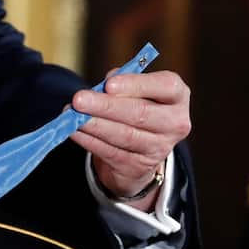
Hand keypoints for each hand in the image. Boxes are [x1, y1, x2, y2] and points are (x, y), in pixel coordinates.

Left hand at [69, 70, 191, 207]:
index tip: (109, 84)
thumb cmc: (134, 107)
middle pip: (141, 113)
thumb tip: (103, 85)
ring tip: (72, 115)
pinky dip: (89, 140)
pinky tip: (74, 131)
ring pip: (124, 135)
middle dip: (106, 106)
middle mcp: (175, 122)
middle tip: (79, 99)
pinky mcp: (139, 166)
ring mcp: (159, 148)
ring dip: (94, 124)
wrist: (138, 150)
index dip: (137, 84)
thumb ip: (122, 82)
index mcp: (177, 96)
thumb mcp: (134, 91)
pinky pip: (111, 152)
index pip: (166, 86)